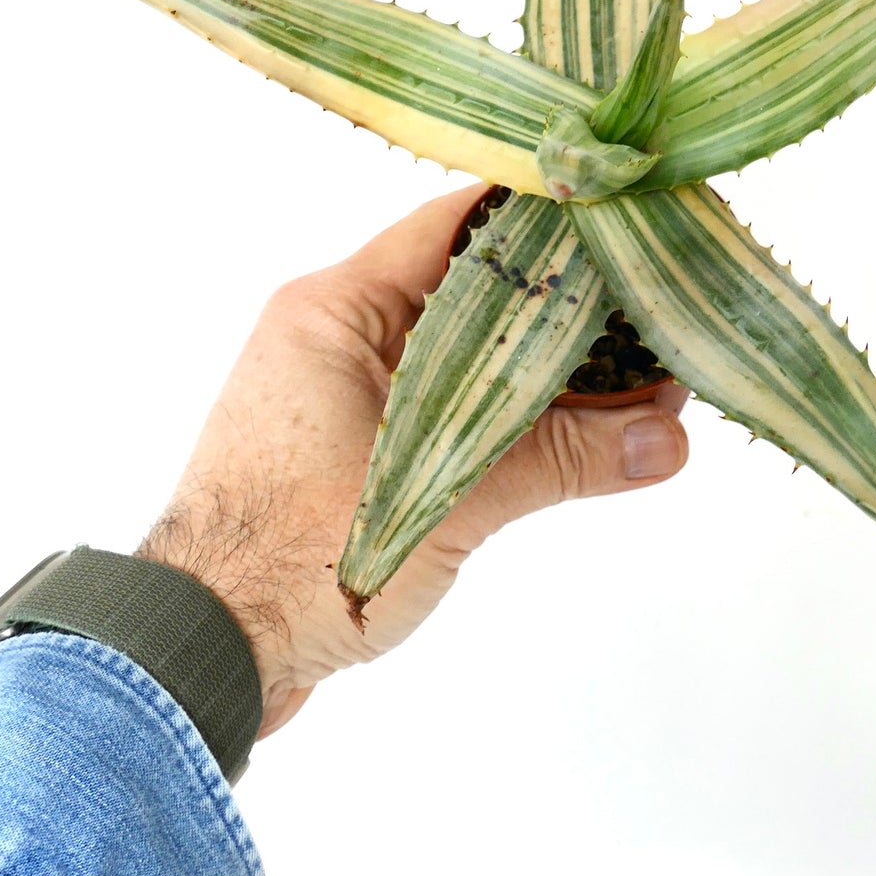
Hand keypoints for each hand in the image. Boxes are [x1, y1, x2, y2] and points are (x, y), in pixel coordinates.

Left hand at [136, 184, 689, 738]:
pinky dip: (516, 417)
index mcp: (338, 308)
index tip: (625, 222)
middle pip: (476, 292)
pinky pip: (454, 409)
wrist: (202, 656)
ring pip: (471, 357)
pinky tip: (589, 433)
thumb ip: (561, 460)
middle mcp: (343, 334)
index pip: (456, 226)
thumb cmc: (297, 556)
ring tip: (647, 379)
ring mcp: (351, 393)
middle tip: (658, 309)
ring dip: (550, 371)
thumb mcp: (443, 497)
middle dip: (569, 307)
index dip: (545, 220)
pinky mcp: (362, 449)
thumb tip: (672, 438)